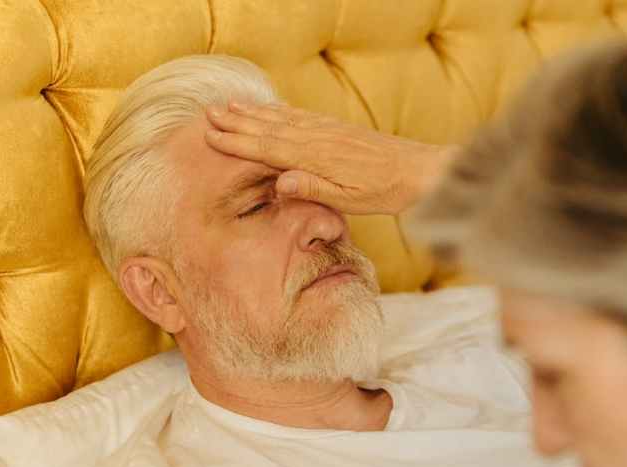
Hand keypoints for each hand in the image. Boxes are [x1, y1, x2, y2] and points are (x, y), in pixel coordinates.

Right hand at [204, 102, 454, 214]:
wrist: (417, 170)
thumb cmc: (383, 192)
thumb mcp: (348, 200)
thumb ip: (312, 188)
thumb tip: (279, 182)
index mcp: (314, 159)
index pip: (267, 148)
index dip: (238, 142)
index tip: (212, 136)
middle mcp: (317, 139)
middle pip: (269, 128)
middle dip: (238, 122)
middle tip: (209, 114)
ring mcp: (328, 131)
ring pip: (283, 119)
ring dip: (255, 113)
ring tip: (231, 106)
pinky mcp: (338, 129)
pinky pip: (303, 116)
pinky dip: (282, 111)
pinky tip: (273, 108)